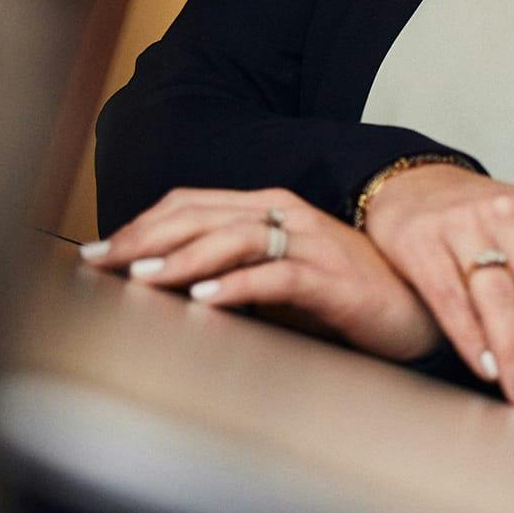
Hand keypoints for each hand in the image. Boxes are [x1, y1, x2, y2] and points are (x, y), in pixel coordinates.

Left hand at [82, 187, 441, 362]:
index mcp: (270, 208)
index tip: (96, 252)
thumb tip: (161, 288)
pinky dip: (237, 285)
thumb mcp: (276, 278)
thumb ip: (230, 272)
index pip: (191, 204)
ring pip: (234, 239)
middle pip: (202, 215)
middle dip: (145, 239)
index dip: (141, 224)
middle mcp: (287, 214)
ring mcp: (310, 243)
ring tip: (142, 279)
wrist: (417, 308)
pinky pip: (276, 276)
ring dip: (183, 258)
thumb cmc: (344, 296)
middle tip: (100, 263)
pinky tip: (205, 300)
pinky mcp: (331, 279)